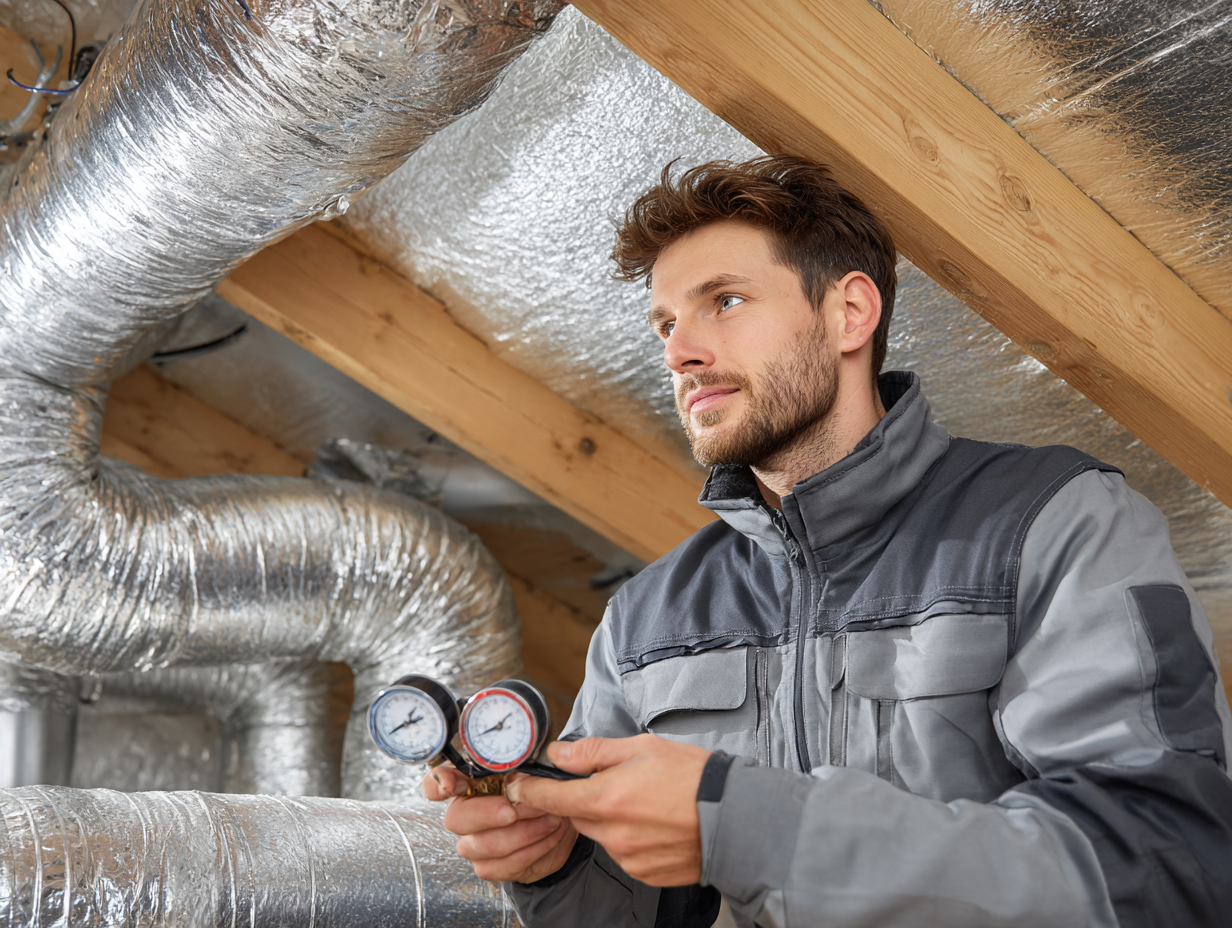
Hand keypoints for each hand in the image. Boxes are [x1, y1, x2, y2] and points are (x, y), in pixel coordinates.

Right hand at [423, 764, 578, 882]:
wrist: (560, 820)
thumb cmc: (540, 792)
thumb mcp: (533, 771)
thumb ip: (520, 769)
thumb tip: (518, 778)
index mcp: (469, 784)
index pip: (435, 784)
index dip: (438, 784)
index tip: (451, 783)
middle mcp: (464, 814)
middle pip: (456, 818)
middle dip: (488, 814)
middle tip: (514, 809)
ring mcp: (473, 843)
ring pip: (483, 845)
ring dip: (522, 833)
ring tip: (550, 819)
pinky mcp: (489, 866)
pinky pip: (504, 866)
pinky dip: (533, 850)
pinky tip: (549, 836)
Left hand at [505, 734, 709, 886]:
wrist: (737, 817)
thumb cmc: (694, 777)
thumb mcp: (642, 747)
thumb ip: (593, 752)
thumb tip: (558, 754)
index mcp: (606, 798)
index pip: (550, 798)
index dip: (529, 791)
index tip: (518, 787)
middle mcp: (612, 834)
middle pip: (577, 816)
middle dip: (586, 800)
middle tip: (616, 783)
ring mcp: (627, 858)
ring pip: (600, 835)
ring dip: (610, 820)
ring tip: (646, 803)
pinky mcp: (644, 873)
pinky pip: (622, 853)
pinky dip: (630, 838)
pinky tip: (655, 824)